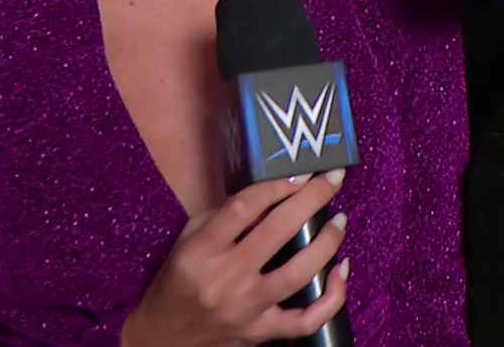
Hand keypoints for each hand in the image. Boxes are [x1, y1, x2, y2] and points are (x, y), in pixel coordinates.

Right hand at [122, 171, 348, 346]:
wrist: (161, 340)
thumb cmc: (177, 283)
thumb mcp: (187, 242)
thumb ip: (224, 217)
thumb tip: (273, 192)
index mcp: (200, 252)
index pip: (244, 208)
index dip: (277, 185)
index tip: (302, 173)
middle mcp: (224, 280)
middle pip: (278, 231)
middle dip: (313, 198)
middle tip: (334, 179)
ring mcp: (246, 310)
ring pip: (299, 273)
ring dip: (327, 242)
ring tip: (340, 220)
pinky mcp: (262, 333)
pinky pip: (308, 319)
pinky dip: (333, 296)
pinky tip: (342, 270)